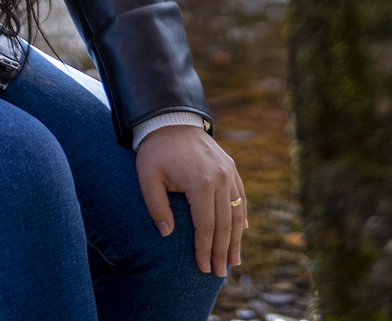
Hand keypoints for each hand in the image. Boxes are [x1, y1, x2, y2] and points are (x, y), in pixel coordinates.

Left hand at [135, 125, 246, 277]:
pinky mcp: (230, 166)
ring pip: (236, 212)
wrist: (170, 119)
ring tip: (234, 260)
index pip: (205, 227)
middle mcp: (220, 178)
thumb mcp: (148, 178)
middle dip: (222, 252)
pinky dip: (242, 215)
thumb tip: (167, 234)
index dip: (204, 250)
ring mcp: (228, 171)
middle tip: (220, 273)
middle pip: (224, 224)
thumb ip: (156, 207)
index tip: (202, 269)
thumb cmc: (156, 151)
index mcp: (200, 183)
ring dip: (236, 238)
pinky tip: (243, 231)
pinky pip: (240, 196)